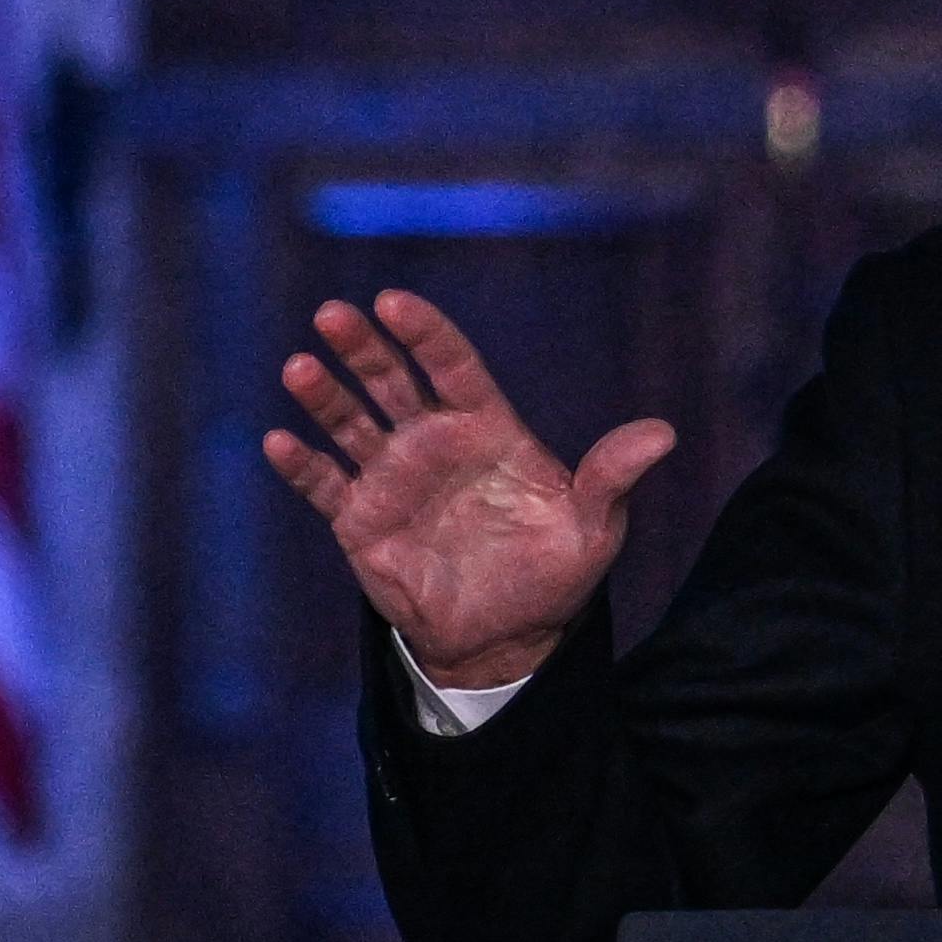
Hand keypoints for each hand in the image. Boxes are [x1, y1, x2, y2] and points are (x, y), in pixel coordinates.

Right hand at [258, 289, 675, 692]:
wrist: (507, 639)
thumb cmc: (553, 574)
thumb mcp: (594, 528)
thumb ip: (613, 476)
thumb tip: (663, 434)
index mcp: (487, 429)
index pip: (452, 366)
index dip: (425, 333)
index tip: (395, 302)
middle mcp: (432, 443)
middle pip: (392, 380)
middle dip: (364, 347)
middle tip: (336, 314)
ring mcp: (392, 478)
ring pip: (350, 423)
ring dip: (324, 395)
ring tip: (300, 368)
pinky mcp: (360, 520)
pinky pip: (323, 485)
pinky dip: (300, 464)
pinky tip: (278, 441)